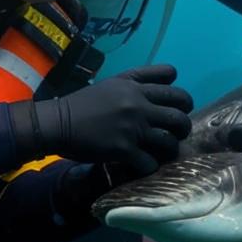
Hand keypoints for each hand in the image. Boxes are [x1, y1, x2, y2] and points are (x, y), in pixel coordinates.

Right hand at [13, 64, 192, 175]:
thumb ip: (140, 79)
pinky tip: (144, 164)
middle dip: (183, 128)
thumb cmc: (84, 103)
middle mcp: (137, 105)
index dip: (183, 102)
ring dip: (170, 149)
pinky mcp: (123, 150)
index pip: (176, 90)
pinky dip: (150, 166)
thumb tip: (172, 76)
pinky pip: (150, 163)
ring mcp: (131, 128)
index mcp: (135, 88)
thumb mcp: (113, 83)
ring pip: (169, 141)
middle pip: (179, 117)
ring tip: (163, 152)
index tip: (177, 109)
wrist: (58, 123)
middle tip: (177, 134)